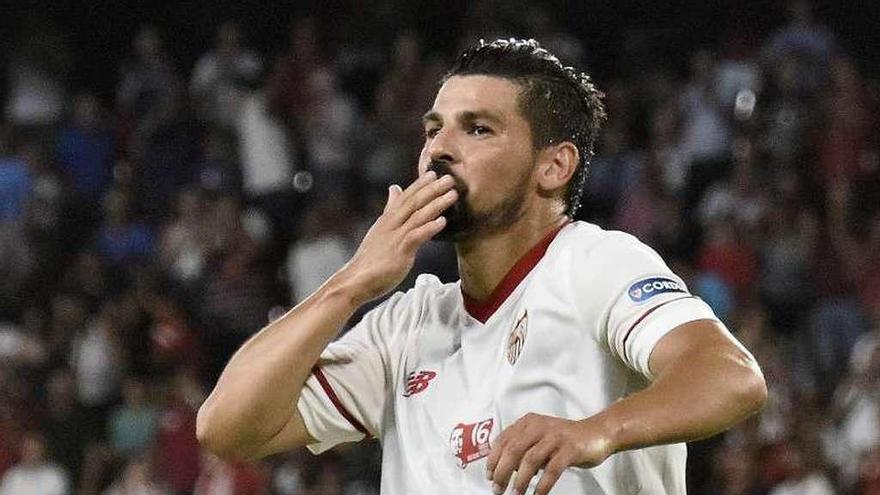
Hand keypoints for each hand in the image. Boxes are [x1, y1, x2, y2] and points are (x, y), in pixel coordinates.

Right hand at [339, 170, 457, 304]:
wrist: (356, 280)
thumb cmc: (370, 259)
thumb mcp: (380, 229)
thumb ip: (390, 210)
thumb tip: (394, 188)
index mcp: (387, 220)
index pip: (404, 197)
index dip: (419, 185)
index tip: (432, 173)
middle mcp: (391, 224)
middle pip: (413, 202)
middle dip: (432, 189)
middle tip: (449, 178)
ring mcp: (395, 237)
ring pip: (418, 216)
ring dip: (436, 204)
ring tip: (452, 195)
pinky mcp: (399, 252)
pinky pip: (416, 236)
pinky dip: (429, 228)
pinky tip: (443, 221)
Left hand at [485, 413, 614, 494]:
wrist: (596, 433)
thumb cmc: (564, 439)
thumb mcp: (539, 438)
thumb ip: (523, 448)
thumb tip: (506, 469)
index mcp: (528, 422)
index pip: (503, 440)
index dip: (493, 459)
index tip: (489, 475)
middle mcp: (539, 426)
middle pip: (513, 450)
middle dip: (502, 472)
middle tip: (498, 489)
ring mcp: (555, 436)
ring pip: (530, 460)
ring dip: (520, 481)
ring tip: (515, 494)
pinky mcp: (569, 448)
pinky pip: (552, 470)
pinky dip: (542, 485)